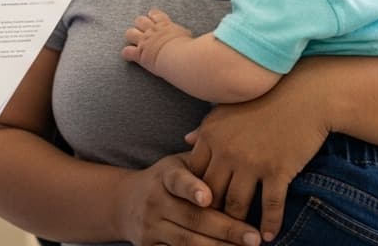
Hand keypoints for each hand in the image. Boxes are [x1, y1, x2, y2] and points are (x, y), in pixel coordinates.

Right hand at [114, 154, 260, 245]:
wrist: (124, 202)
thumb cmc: (166, 180)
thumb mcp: (178, 164)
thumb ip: (201, 160)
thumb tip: (229, 142)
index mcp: (165, 176)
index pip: (178, 182)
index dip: (192, 189)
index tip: (208, 197)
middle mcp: (155, 201)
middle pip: (192, 218)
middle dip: (226, 229)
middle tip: (254, 238)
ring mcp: (151, 227)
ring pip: (188, 242)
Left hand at [122, 8, 191, 69]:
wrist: (179, 56)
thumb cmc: (187, 47)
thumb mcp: (187, 35)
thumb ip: (184, 34)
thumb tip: (189, 35)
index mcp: (165, 25)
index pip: (155, 13)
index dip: (152, 16)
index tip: (153, 19)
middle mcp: (152, 31)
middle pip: (139, 20)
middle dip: (140, 25)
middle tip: (144, 32)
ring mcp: (144, 41)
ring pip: (129, 33)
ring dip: (131, 37)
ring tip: (136, 42)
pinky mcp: (139, 54)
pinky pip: (126, 52)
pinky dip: (127, 54)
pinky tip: (130, 57)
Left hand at [184, 71, 330, 241]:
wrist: (305, 95)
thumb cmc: (264, 99)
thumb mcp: (227, 109)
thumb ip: (205, 127)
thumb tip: (185, 139)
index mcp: (211, 135)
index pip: (193, 174)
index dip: (194, 193)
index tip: (197, 207)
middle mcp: (227, 151)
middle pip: (211, 193)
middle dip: (211, 214)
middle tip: (213, 229)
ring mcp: (252, 162)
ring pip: (237, 204)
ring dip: (237, 225)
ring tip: (238, 238)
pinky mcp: (278, 170)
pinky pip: (270, 205)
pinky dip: (269, 224)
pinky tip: (268, 237)